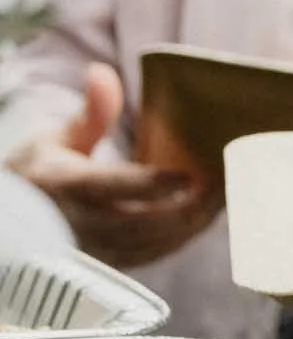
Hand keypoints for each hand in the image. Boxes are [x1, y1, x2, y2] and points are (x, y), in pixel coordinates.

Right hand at [8, 65, 219, 267]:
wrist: (8, 228)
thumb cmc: (34, 177)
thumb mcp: (53, 140)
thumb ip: (89, 113)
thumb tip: (102, 72)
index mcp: (69, 187)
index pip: (116, 187)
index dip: (154, 184)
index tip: (190, 175)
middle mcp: (83, 224)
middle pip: (147, 223)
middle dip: (191, 207)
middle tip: (225, 184)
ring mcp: (95, 252)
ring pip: (153, 245)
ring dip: (191, 225)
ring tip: (222, 200)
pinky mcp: (106, 266)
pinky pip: (150, 256)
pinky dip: (178, 239)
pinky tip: (200, 219)